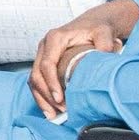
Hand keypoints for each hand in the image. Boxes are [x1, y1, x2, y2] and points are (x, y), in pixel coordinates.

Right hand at [29, 0, 137, 116]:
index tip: (60, 99)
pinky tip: (51, 110)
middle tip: (60, 110)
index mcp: (55, 38)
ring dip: (42, 99)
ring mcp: (42, 54)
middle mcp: (44, 46)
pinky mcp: (44, 63)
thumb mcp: (103, 32)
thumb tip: (105, 56)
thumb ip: (104, 42)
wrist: (93, 24)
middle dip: (46, 95)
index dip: (51, 83)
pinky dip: (42, 96)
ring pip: (33, 80)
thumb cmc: (97, 28)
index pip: (47, 64)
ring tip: (53, 115)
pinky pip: (37, 81)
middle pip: (36, 74)